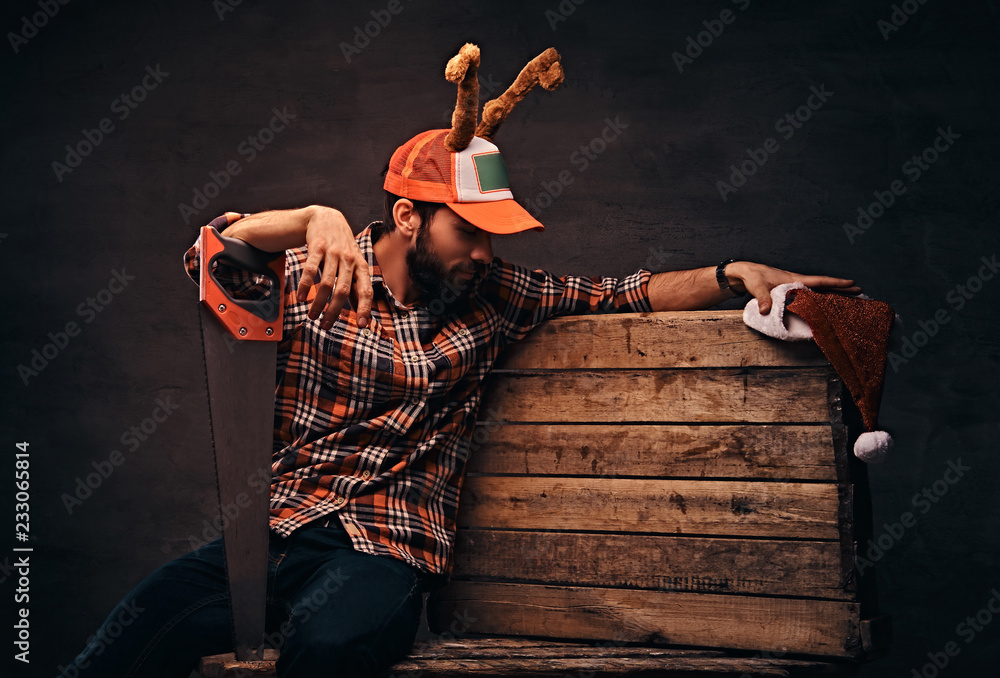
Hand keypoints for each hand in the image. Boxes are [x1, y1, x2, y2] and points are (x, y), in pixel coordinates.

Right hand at [296, 207, 373, 328]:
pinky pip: (310, 270)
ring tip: (312, 315)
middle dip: (334, 311)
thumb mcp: (353, 263)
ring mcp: (333, 252)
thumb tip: (361, 311)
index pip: (366, 290)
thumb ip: (356, 285)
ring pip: (326, 283)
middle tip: (325, 325)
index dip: (364, 308)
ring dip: (318, 303)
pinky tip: (300, 297)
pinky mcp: (317, 247)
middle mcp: (349, 259)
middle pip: (343, 290)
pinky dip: (305, 285)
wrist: (326, 218)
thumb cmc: (341, 246)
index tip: (361, 325)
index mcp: (360, 266)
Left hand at [726, 262, 861, 313]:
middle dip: (842, 289)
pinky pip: (809, 295)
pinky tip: (825, 304)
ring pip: (818, 291)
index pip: (819, 281)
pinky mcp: (789, 292)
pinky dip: (820, 299)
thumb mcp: (758, 287)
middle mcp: (797, 282)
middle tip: (860, 292)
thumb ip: (763, 299)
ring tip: (849, 299)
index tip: (852, 284)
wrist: (745, 273)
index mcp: (794, 280)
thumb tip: (766, 311)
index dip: (835, 283)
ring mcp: (794, 287)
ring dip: (833, 294)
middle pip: (824, 286)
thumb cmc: (753, 277)